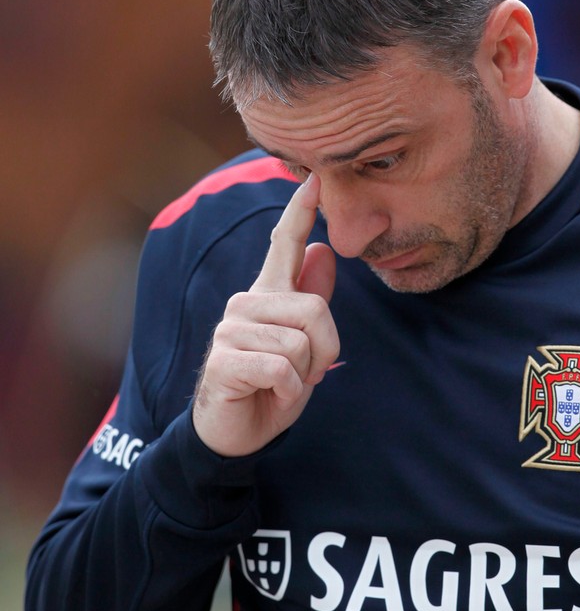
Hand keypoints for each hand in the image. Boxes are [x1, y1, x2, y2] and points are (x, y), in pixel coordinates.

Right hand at [192, 174, 338, 456]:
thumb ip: (312, 300)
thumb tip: (323, 250)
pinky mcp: (223, 359)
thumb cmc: (272, 384)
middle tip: (306, 373)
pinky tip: (270, 395)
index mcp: (268, 294)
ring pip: (300, 344)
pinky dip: (287, 391)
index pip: (283, 244)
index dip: (299, 211)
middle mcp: (246, 302)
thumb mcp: (304, 344)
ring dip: (303, 375)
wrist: (237, 432)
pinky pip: (281, 369)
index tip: (313, 179)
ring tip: (282, 383)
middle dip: (325, 352)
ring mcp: (231, 328)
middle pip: (314, 310)